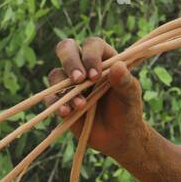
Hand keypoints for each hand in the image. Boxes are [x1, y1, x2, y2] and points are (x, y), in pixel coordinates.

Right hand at [45, 36, 145, 158]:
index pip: (92, 45)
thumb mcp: (130, 96)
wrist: (118, 136)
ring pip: (56, 74)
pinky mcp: (60, 99)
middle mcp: (83, 66)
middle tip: (79, 80)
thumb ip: (125, 81)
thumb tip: (118, 66)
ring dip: (66, 89)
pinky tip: (66, 112)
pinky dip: (55, 103)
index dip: (90, 56)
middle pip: (66, 48)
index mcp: (103, 58)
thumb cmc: (127, 110)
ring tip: (81, 105)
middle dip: (70, 62)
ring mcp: (69, 82)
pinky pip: (49, 96)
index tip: (96, 75)